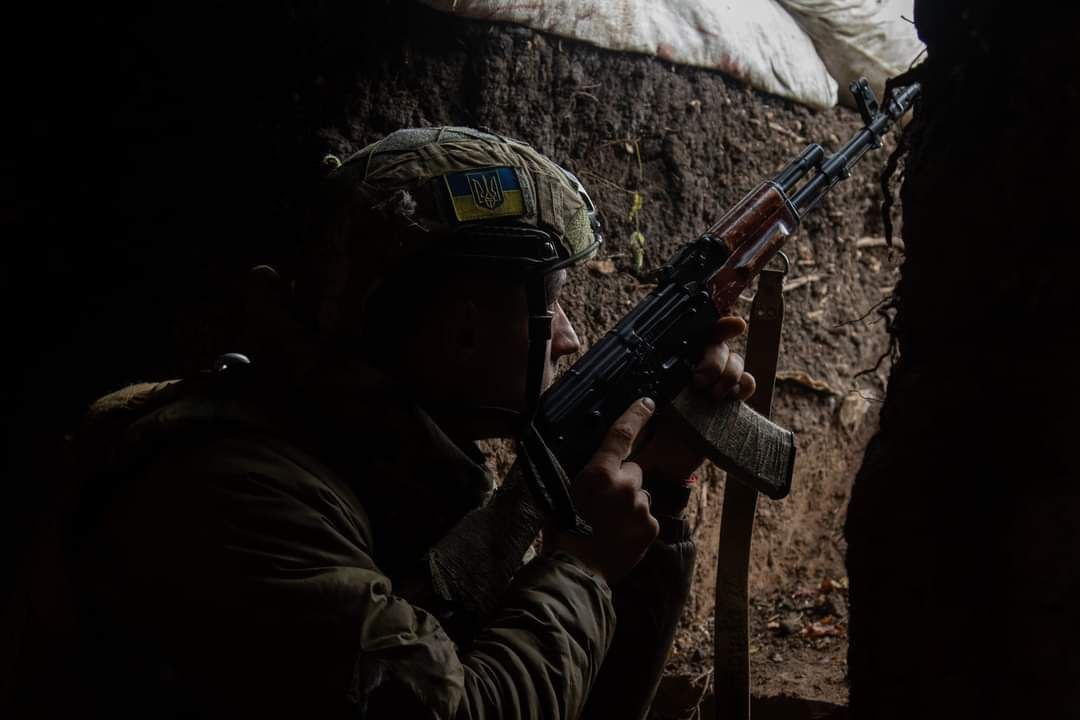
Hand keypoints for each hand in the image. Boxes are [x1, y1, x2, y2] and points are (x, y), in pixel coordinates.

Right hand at [545, 398, 659, 584]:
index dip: (635, 415)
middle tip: (603, 502)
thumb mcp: (561, 492)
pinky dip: (636, 522)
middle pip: (632, 470)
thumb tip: (591, 459)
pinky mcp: (651, 527)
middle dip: (621, 480)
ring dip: (629, 502)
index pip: (622, 435)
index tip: (647, 403)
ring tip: (609, 522)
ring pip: (640, 494)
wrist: (577, 570)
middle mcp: (625, 485)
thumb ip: (583, 472)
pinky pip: (646, 515)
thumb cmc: (563, 531)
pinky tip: (619, 534)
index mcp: (599, 473)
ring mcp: (641, 507)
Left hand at [632, 316, 754, 488]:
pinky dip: (745, 385)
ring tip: (713, 395)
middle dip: (715, 359)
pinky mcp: (730, 404)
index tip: (735, 325)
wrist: (663, 462)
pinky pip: (747, 384)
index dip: (719, 325)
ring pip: (735, 362)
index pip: (698, 335)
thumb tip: (649, 384)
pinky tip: (734, 395)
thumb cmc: (647, 432)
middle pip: (719, 346)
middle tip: (699, 381)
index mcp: (676, 365)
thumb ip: (647, 394)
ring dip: (728, 373)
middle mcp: (697, 369)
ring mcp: (716, 385)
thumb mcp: (641, 408)